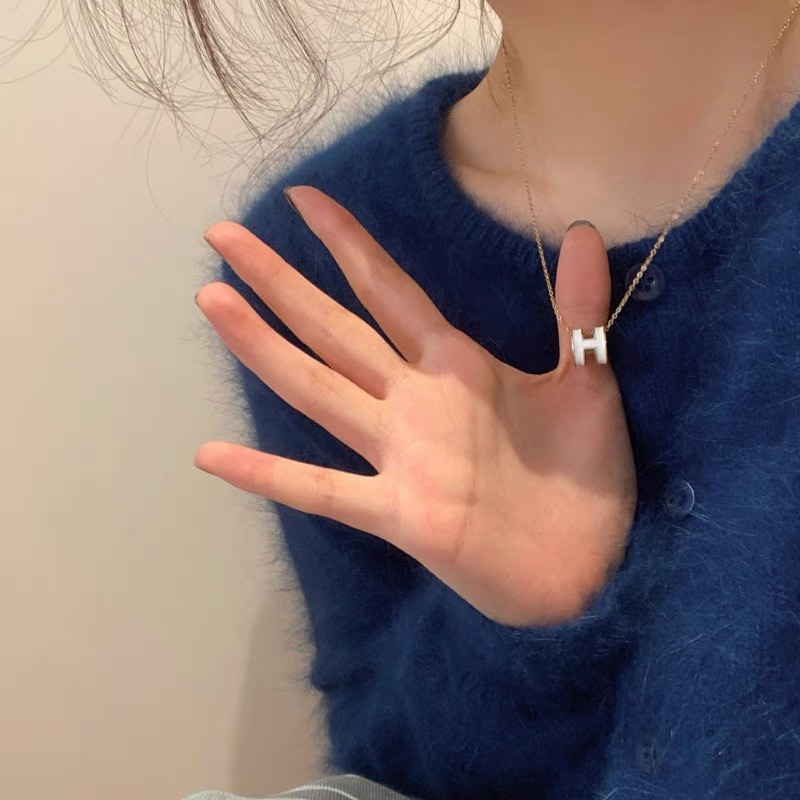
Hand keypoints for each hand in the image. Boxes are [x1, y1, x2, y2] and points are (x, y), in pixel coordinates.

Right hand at [194, 185, 636, 627]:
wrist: (594, 563)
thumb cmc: (586, 476)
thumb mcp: (587, 380)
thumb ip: (579, 308)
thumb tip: (585, 230)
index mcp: (455, 365)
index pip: (388, 290)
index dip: (347, 242)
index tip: (303, 198)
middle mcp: (413, 401)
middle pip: (335, 328)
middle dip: (280, 280)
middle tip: (224, 234)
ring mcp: (400, 456)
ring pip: (317, 390)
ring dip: (263, 347)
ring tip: (212, 302)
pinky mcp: (400, 514)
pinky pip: (323, 491)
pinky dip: (269, 474)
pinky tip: (212, 454)